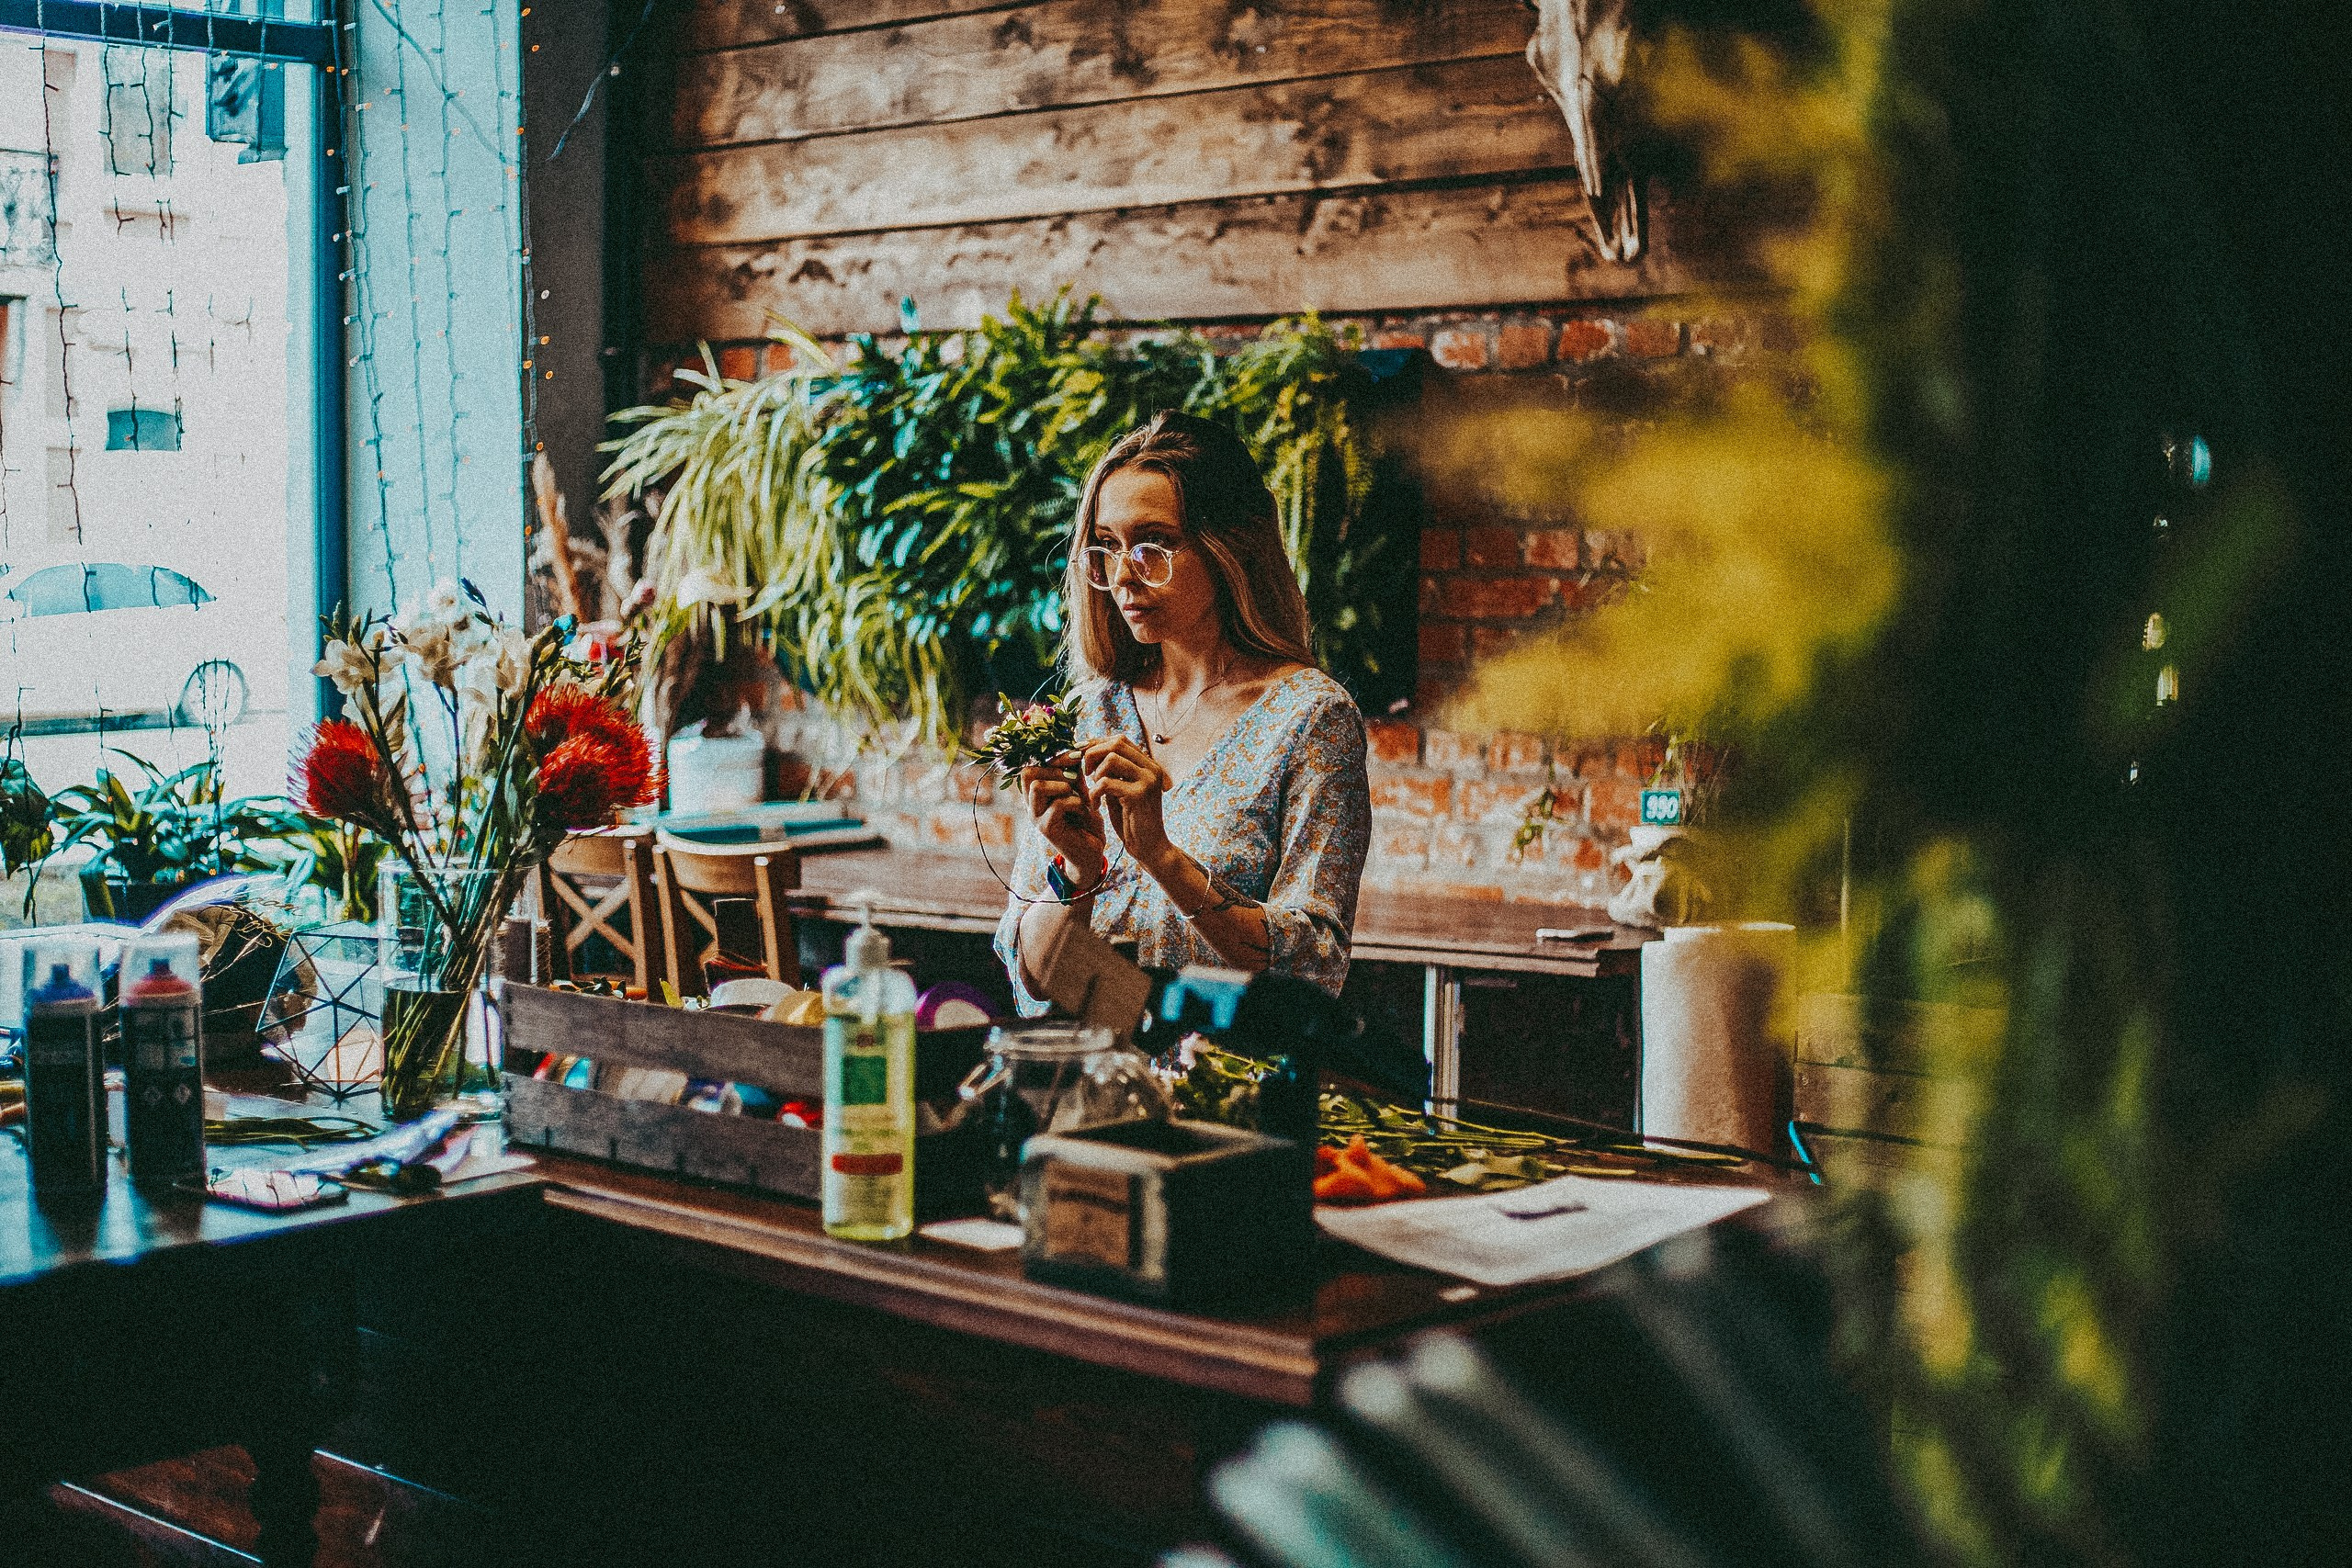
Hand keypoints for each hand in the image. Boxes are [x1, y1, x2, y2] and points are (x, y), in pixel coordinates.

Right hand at [1020, 758, 1103, 884]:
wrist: (1091, 850)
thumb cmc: (1084, 818)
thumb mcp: (1079, 789)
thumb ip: (1072, 772)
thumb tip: (1076, 747)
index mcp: (1034, 792)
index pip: (1031, 763)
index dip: (1053, 757)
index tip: (1077, 757)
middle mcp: (1029, 803)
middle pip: (1027, 772)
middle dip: (1056, 770)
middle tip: (1076, 780)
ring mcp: (1035, 816)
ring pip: (1037, 786)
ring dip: (1063, 786)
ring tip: (1078, 796)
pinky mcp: (1046, 829)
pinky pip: (1057, 804)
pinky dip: (1075, 803)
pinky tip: (1086, 810)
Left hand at [1081, 737, 1173, 873]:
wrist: (1149, 848)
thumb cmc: (1132, 820)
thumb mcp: (1120, 790)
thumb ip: (1111, 771)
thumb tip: (1087, 750)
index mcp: (1149, 765)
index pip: (1120, 740)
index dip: (1097, 745)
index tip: (1080, 758)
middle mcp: (1152, 768)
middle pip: (1116, 743)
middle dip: (1093, 754)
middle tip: (1085, 774)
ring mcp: (1148, 780)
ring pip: (1111, 758)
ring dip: (1095, 774)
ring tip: (1093, 791)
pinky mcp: (1139, 795)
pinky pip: (1106, 782)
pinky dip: (1094, 793)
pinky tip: (1095, 806)